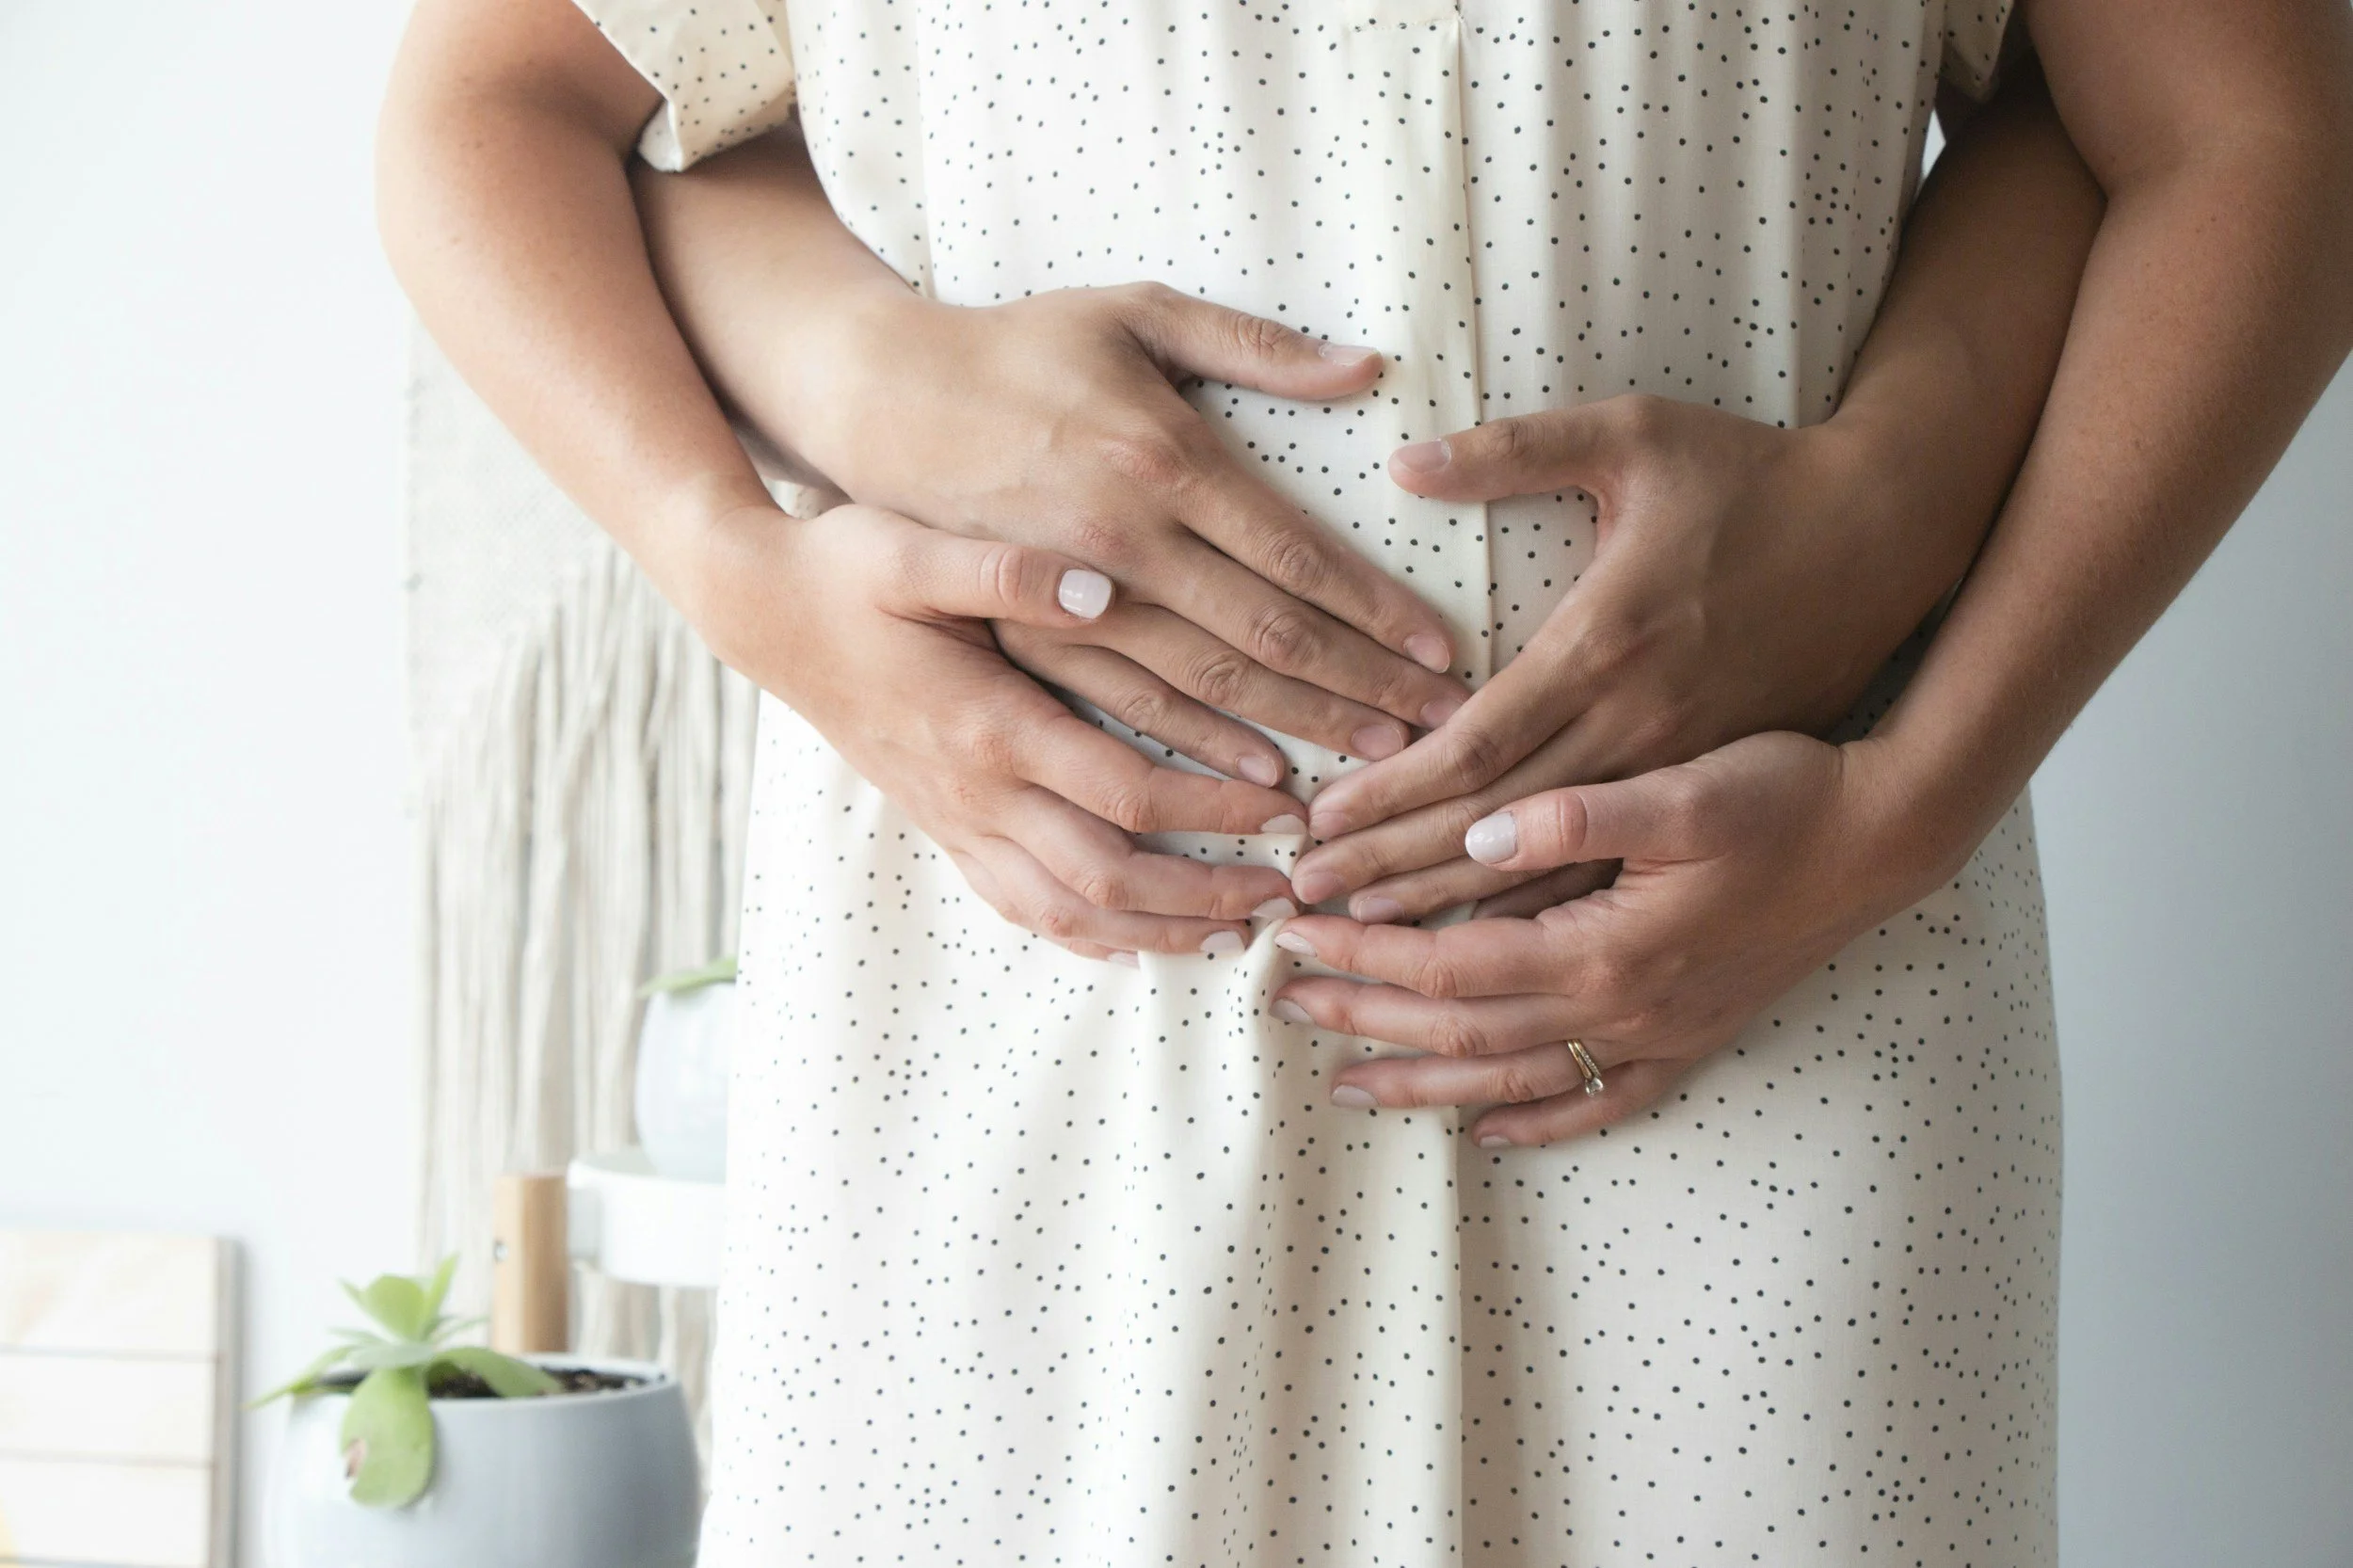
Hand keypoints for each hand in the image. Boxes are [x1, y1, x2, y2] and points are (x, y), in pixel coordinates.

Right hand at [688, 501, 1306, 960]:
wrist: (758, 612)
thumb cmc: (841, 569)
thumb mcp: (914, 549)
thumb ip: (1008, 571)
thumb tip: (1103, 586)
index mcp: (989, 725)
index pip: (1128, 793)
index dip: (1216, 811)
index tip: (1290, 806)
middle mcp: (975, 792)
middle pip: (1109, 879)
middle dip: (1204, 897)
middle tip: (1285, 892)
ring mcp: (954, 819)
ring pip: (1065, 914)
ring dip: (1154, 933)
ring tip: (1231, 935)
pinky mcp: (940, 826)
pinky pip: (1018, 906)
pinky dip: (1085, 935)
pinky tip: (1134, 940)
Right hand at [776, 280, 1470, 764]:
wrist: (879, 401)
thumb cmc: (1018, 347)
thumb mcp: (1133, 310)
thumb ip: (1252, 343)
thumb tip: (1366, 367)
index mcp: (1161, 460)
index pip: (1295, 557)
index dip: (1376, 611)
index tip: (1443, 652)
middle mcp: (1122, 544)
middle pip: (1266, 640)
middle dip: (1363, 688)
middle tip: (1442, 729)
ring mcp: (1072, 603)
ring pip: (1204, 693)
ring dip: (1297, 733)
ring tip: (1376, 766)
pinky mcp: (1029, 638)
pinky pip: (1125, 712)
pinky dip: (1196, 756)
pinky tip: (1259, 782)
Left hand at [1267, 732, 1953, 1144]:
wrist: (1887, 839)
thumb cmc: (1786, 796)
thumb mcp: (1682, 786)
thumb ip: (1574, 816)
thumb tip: (1478, 834)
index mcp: (1603, 947)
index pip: (1447, 962)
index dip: (1364, 952)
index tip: (1294, 932)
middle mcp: (1623, 1008)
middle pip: (1462, 1030)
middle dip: (1367, 1015)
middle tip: (1283, 1003)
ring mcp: (1659, 1034)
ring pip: (1515, 1080)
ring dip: (1425, 1082)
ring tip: (1349, 1084)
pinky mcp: (1692, 1038)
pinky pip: (1602, 1101)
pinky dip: (1541, 1123)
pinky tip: (1491, 1131)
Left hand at [1289, 395, 1979, 918]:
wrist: (1893, 539)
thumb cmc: (1754, 478)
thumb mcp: (1636, 434)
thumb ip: (1515, 451)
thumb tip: (1403, 460)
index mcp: (1605, 647)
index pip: (1472, 746)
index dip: (1387, 794)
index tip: (1315, 824)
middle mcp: (1637, 727)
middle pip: (1490, 828)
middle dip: (1390, 868)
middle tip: (1302, 901)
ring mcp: (1678, 773)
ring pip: (1549, 873)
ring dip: (1452, 909)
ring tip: (1362, 936)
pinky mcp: (1709, 792)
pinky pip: (1614, 878)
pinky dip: (1543, 912)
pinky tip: (1482, 952)